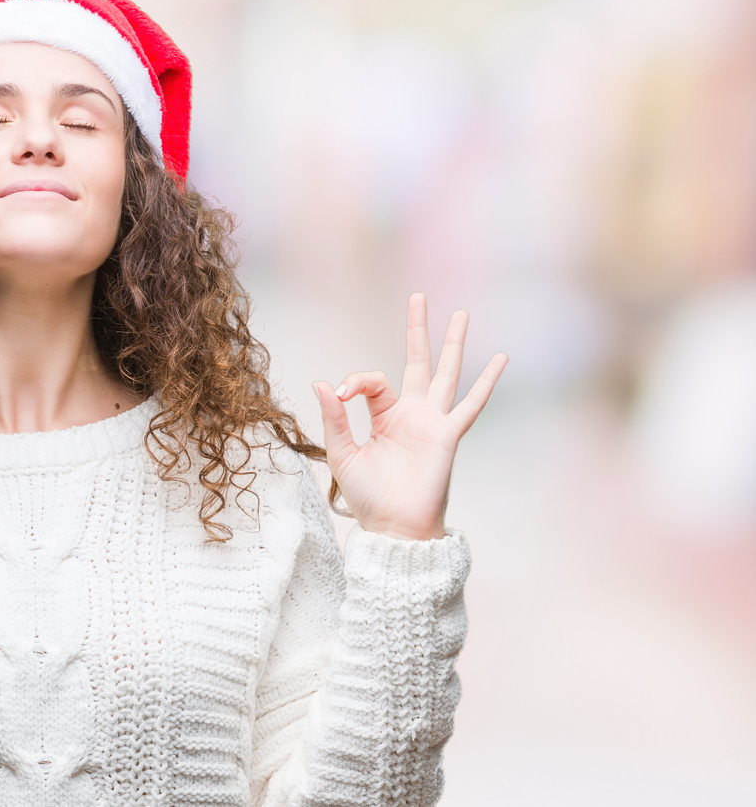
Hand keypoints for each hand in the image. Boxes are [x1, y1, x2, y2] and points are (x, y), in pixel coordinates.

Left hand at [312, 292, 507, 541]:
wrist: (394, 528)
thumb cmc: (368, 497)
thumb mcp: (341, 454)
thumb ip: (333, 419)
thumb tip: (322, 383)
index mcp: (383, 417)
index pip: (372, 381)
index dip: (354, 380)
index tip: (339, 394)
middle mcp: (411, 414)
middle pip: (416, 362)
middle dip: (417, 330)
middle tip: (418, 296)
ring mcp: (432, 423)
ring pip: (445, 374)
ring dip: (453, 344)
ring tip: (461, 314)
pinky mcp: (448, 436)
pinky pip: (471, 405)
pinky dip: (486, 382)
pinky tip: (501, 359)